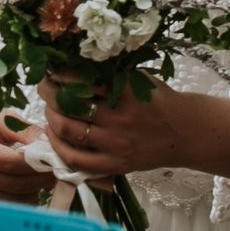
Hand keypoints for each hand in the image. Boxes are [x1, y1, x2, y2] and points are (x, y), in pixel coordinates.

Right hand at [0, 110, 55, 211]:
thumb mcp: (2, 118)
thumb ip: (26, 132)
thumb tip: (48, 145)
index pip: (12, 164)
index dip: (37, 165)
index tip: (54, 161)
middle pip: (15, 185)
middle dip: (41, 179)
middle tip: (56, 170)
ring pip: (13, 200)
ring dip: (34, 191)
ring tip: (44, 178)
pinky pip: (4, 207)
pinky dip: (21, 200)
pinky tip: (29, 187)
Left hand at [41, 76, 194, 177]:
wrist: (185, 132)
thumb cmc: (158, 101)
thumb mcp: (138, 80)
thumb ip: (109, 75)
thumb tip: (69, 67)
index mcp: (126, 91)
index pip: (81, 80)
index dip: (59, 74)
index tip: (52, 70)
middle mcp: (120, 118)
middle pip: (69, 105)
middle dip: (49, 94)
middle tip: (45, 88)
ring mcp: (116, 144)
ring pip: (68, 130)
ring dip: (51, 117)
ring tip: (49, 110)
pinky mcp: (115, 164)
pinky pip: (76, 158)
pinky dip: (58, 146)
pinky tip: (53, 134)